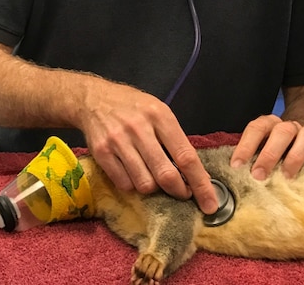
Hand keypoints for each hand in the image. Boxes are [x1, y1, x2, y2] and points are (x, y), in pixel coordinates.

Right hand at [77, 83, 218, 214]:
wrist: (93, 99)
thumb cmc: (133, 107)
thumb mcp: (159, 111)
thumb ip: (174, 139)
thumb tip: (194, 174)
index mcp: (160, 116)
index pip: (185, 156)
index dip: (200, 183)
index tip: (210, 203)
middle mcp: (139, 128)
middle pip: (166, 175)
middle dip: (179, 192)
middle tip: (182, 194)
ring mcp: (118, 141)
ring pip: (145, 184)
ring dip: (154, 189)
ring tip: (154, 178)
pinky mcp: (101, 153)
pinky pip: (124, 184)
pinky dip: (133, 186)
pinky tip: (134, 174)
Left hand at [229, 114, 303, 180]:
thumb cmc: (278, 149)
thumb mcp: (262, 148)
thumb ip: (251, 157)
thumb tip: (233, 175)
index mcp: (270, 124)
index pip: (256, 128)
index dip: (245, 146)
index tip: (236, 166)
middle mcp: (290, 127)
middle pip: (281, 132)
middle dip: (269, 154)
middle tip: (258, 175)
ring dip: (296, 156)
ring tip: (287, 176)